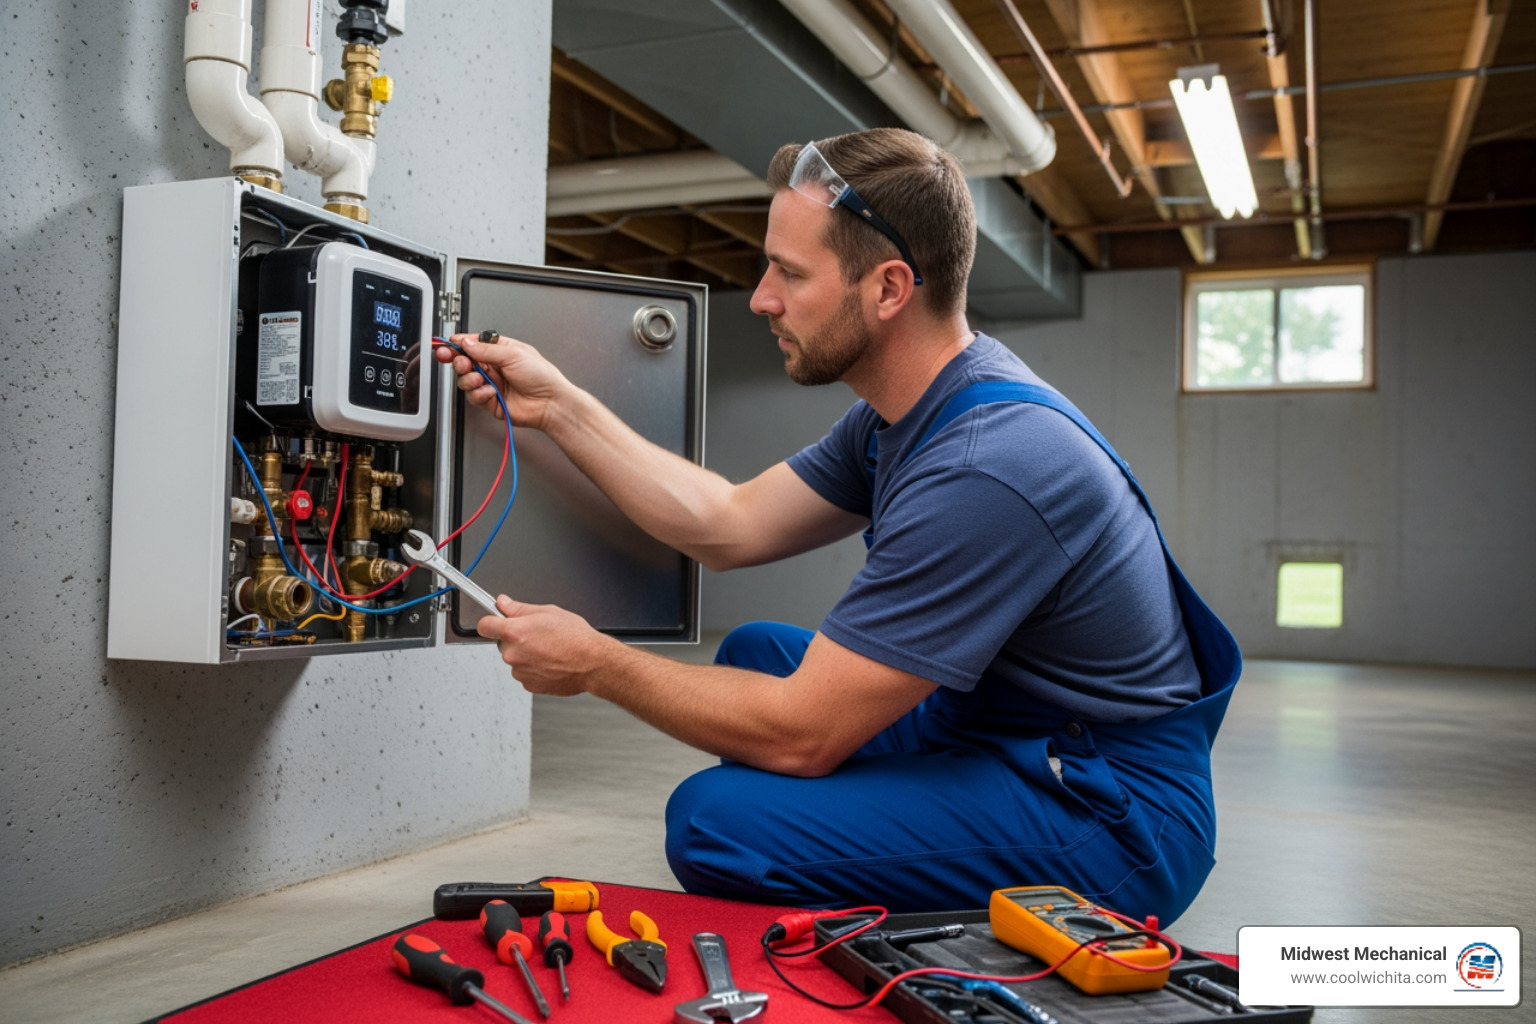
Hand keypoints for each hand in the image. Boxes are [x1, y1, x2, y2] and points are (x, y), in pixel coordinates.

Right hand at [433, 332, 569, 430]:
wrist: (550, 402)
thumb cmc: (542, 376)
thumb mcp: (513, 354)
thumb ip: (486, 349)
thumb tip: (466, 342)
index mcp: (500, 350)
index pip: (472, 344)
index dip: (458, 345)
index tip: (446, 345)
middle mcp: (494, 367)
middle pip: (464, 362)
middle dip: (459, 362)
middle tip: (463, 363)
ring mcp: (491, 384)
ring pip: (465, 380)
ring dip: (470, 379)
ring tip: (481, 379)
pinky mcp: (490, 401)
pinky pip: (474, 397)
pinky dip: (480, 394)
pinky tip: (491, 392)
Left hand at [477, 595, 610, 695]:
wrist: (593, 663)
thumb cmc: (576, 638)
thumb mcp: (548, 612)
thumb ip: (519, 608)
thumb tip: (504, 603)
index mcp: (515, 632)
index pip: (484, 626)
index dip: (490, 622)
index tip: (494, 621)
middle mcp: (513, 654)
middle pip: (502, 643)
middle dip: (515, 639)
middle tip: (537, 635)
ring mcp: (520, 672)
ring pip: (515, 659)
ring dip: (526, 655)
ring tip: (548, 650)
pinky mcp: (529, 685)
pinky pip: (524, 673)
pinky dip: (534, 668)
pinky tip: (550, 662)